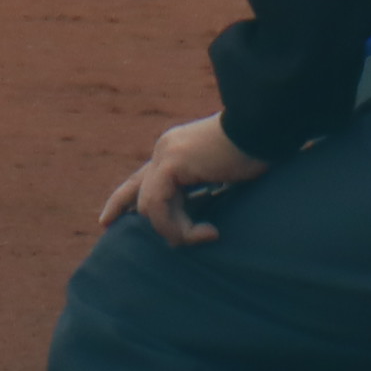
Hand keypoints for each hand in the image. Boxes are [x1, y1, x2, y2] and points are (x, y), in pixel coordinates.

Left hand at [99, 114, 268, 247]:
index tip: (105, 222)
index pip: (140, 179)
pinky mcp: (173, 163)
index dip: (122, 201)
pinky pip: (160, 204)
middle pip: (141, 194)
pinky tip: (207, 232)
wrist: (266, 128)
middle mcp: (164, 150)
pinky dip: (178, 225)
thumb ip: (206, 192)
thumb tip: (203, 224)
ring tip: (206, 235)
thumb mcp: (226, 176)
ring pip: (151, 206)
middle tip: (180, 242)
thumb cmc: (258, 152)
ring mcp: (165, 154)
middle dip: (156, 223)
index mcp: (175, 151)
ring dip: (176, 229)